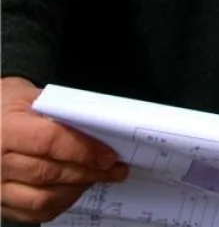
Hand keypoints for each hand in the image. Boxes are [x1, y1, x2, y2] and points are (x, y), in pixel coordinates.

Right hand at [1, 77, 128, 222]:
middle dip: (89, 172)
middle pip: (49, 173)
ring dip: (77, 189)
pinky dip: (60, 204)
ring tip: (97, 178)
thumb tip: (101, 127)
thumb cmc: (11, 107)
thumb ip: (62, 112)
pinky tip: (75, 189)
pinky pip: (33, 213)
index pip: (49, 142)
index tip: (108, 156)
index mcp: (7, 130)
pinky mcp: (0, 203)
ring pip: (43, 198)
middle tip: (114, 169)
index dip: (83, 150)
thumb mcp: (32, 98)